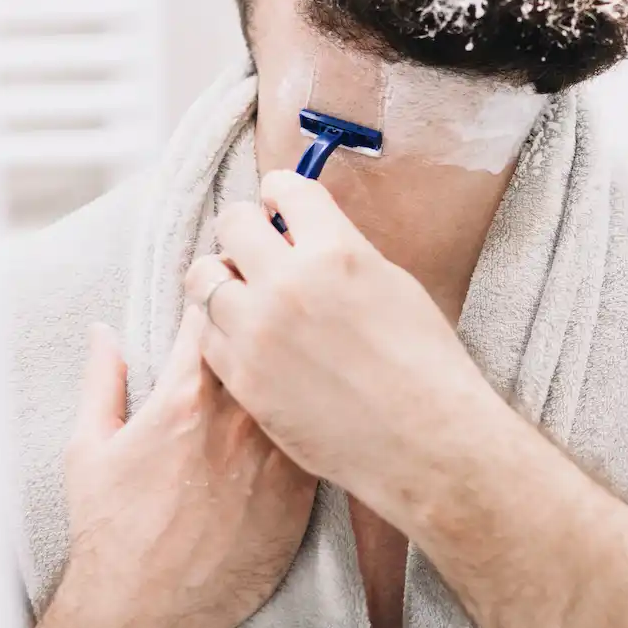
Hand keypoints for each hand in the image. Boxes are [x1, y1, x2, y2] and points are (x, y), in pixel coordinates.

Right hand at [32, 312, 315, 627]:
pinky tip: (327, 399)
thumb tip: (104, 331)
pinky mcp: (302, 491)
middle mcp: (237, 420)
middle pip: (268, 340)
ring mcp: (276, 455)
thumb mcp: (89, 450)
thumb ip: (102, 382)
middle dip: (270, 311)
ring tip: (311, 339)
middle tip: (278, 294)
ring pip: (305, 383)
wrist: (146, 613)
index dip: (223, 285)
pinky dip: (323, 412)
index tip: (229, 270)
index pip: (213, 315)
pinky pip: (323, 431)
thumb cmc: (110, 532)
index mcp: (183, 400)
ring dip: (304, 358)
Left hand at [184, 170, 497, 518]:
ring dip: (223, 276)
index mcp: (335, 250)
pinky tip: (246, 335)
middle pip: (232, 223)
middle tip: (256, 245)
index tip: (278, 204)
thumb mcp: (392, 284)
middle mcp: (288, 282)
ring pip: (203, 276)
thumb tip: (302, 237)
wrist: (424, 440)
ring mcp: (258, 331)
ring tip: (243, 291)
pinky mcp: (242, 377)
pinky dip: (220, 326)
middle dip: (245, 228)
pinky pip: (204, 333)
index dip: (280, 192)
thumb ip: (339, 253)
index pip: (285, 188)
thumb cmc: (425, 363)